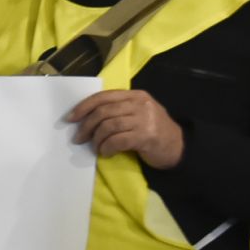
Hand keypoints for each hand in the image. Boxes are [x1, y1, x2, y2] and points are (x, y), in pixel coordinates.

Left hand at [67, 88, 185, 167]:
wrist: (178, 147)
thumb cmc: (152, 131)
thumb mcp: (138, 114)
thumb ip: (118, 110)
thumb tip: (85, 117)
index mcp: (135, 95)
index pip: (103, 97)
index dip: (84, 107)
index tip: (70, 118)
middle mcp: (140, 104)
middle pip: (103, 112)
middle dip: (86, 126)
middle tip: (78, 138)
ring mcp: (145, 120)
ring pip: (108, 126)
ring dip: (96, 140)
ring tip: (95, 148)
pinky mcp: (146, 136)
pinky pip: (117, 141)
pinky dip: (106, 148)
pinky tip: (106, 153)